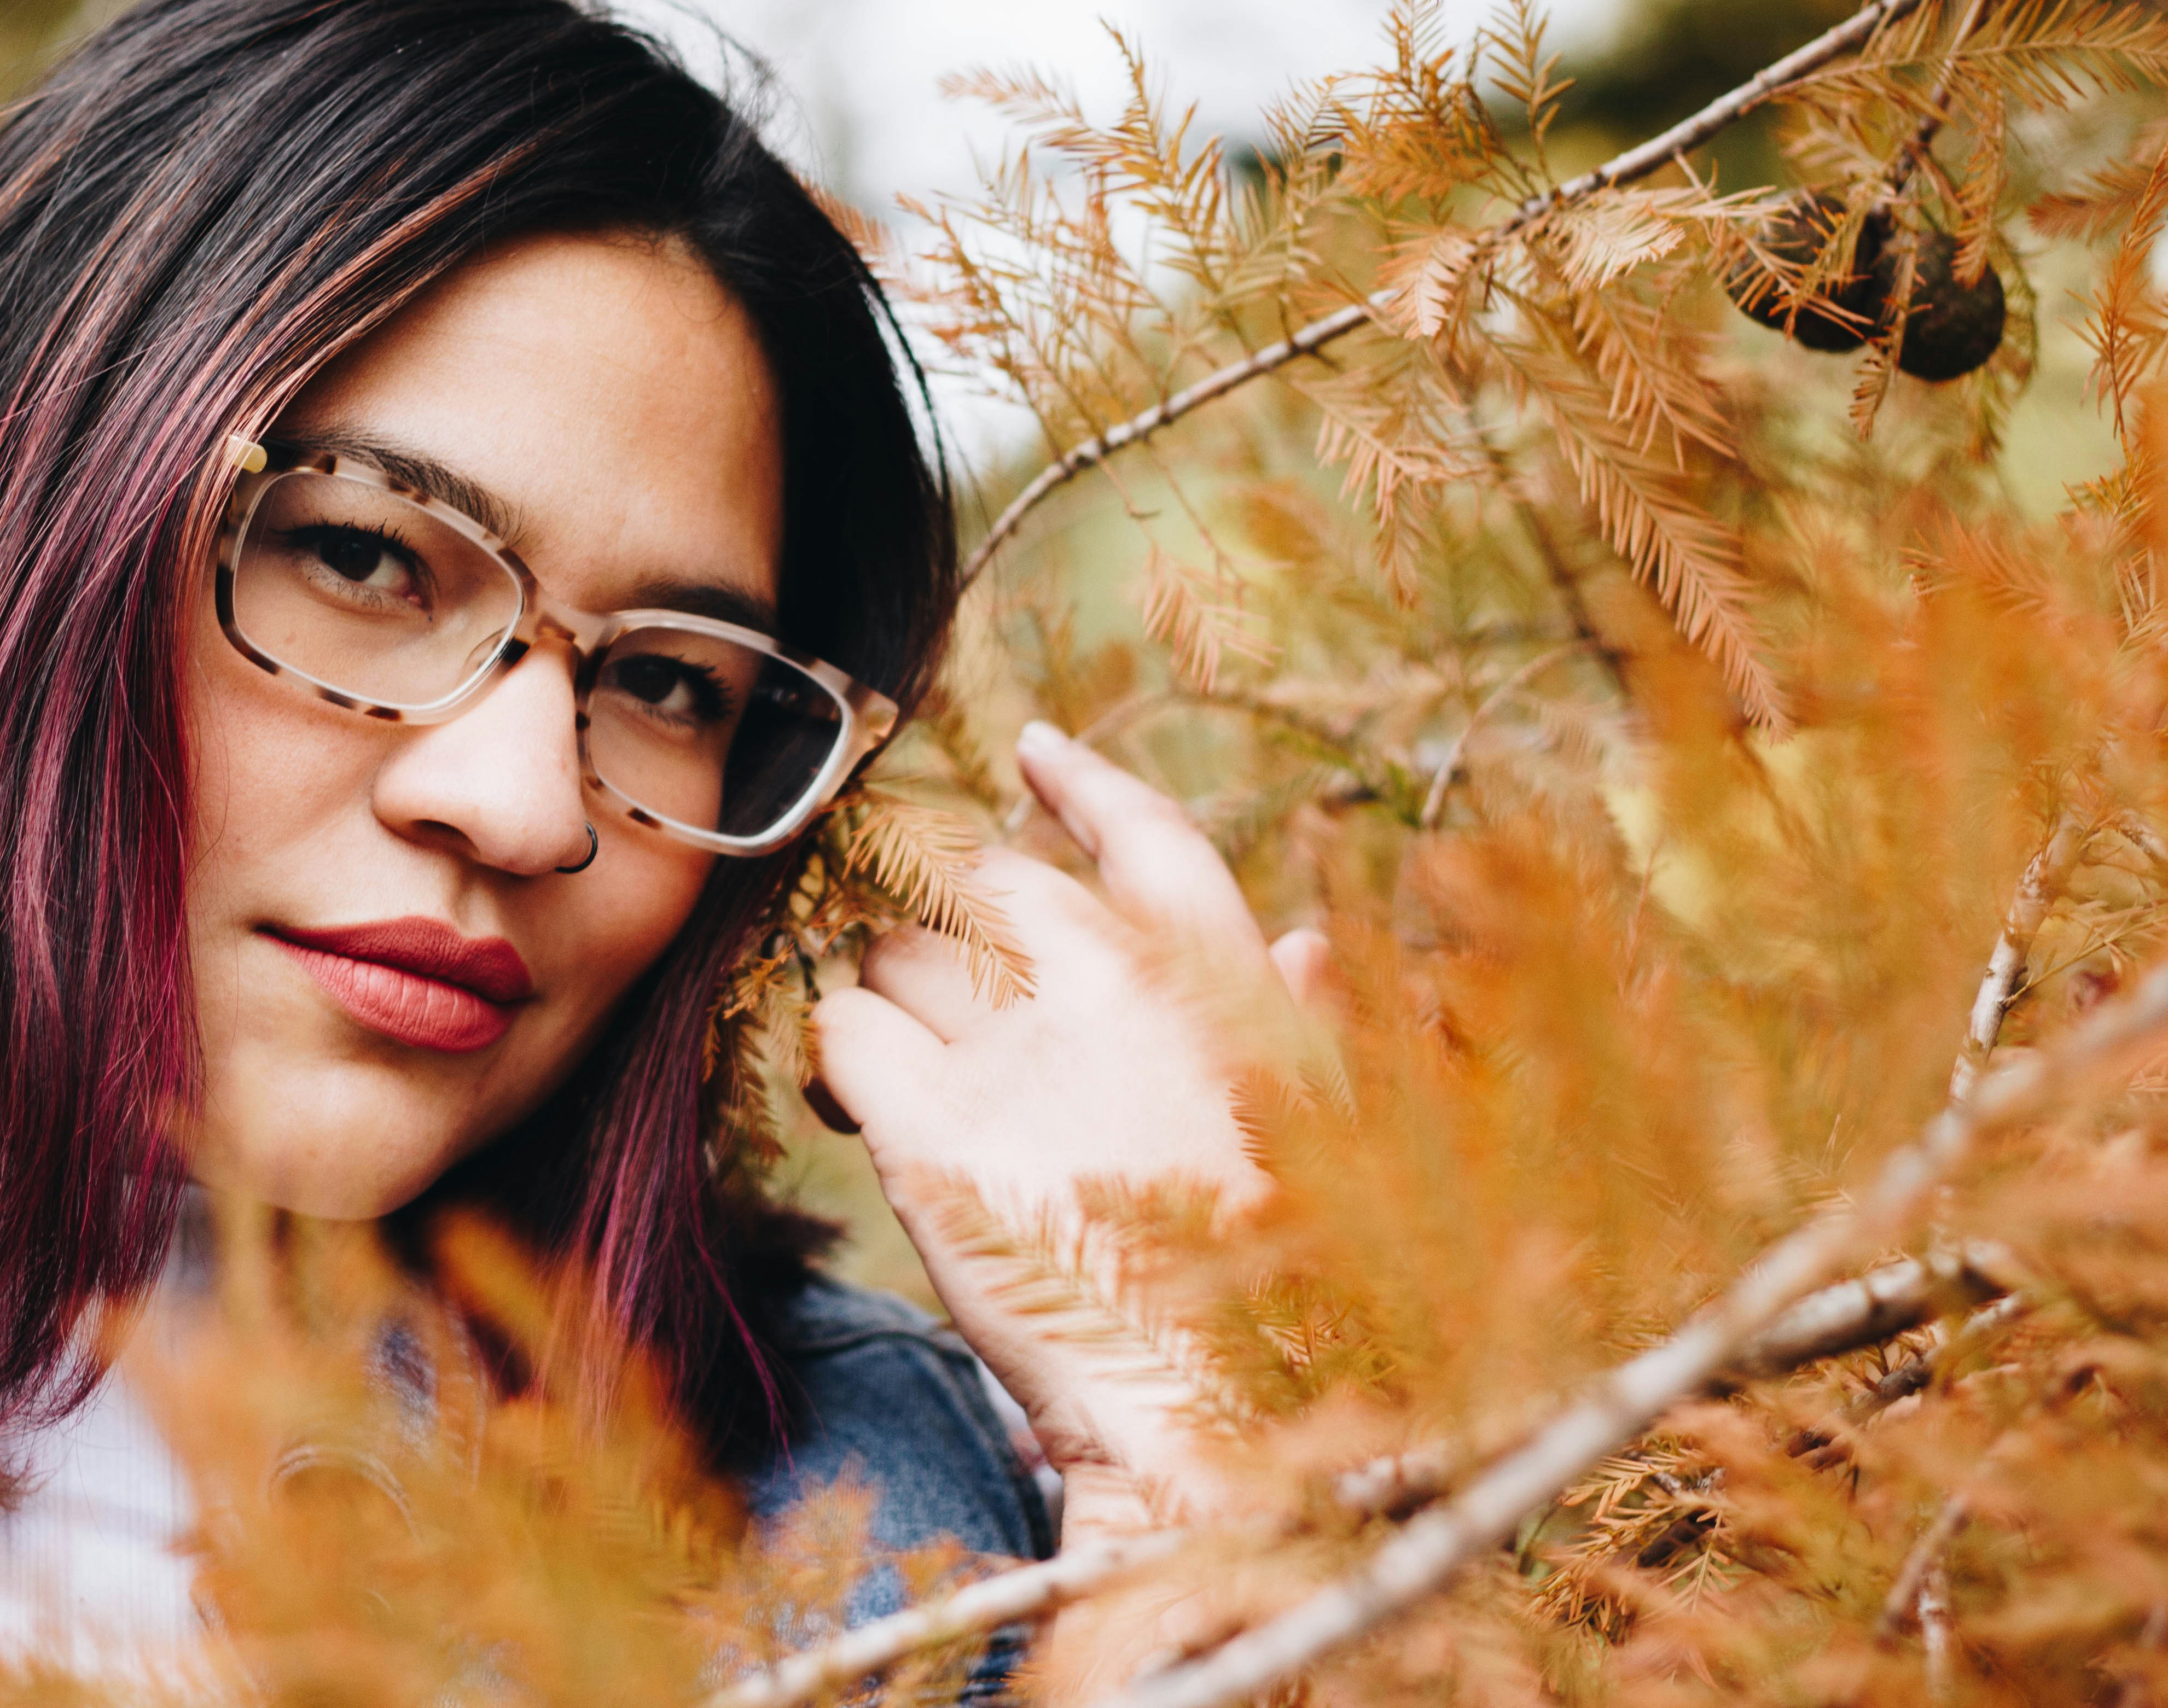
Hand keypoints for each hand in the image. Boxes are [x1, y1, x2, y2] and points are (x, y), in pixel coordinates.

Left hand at [811, 721, 1332, 1542]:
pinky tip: (859, 1106)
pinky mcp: (928, 1136)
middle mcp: (1110, 983)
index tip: (1034, 751)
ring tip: (906, 1075)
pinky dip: (837, 1059)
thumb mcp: (1330, 1127)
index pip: (1139, 828)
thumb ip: (1304, 1022)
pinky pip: (841, 1033)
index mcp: (1220, 971)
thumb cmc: (1294, 1278)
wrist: (1221, 1415)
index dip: (1079, 782)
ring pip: (897, 953)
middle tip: (942, 998)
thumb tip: (1304, 945)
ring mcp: (1014, 1052)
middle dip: (950, 928)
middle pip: (984, 885)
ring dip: (891, 997)